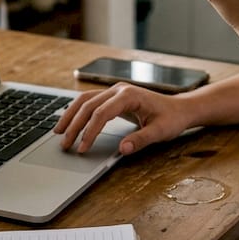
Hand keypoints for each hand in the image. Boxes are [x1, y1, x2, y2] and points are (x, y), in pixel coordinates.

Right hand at [55, 83, 190, 154]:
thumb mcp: (160, 132)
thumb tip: (122, 150)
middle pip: (88, 105)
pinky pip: (90, 101)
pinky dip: (77, 111)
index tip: (82, 148)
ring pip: (84, 100)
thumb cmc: (171, 119)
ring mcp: (114, 91)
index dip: (90, 132)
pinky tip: (69, 122)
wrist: (180, 108)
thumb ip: (141, 140)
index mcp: (129, 96)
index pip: (101, 114)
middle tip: (65, 145)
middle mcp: (118, 90)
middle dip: (74, 126)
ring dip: (70, 116)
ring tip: (58, 132)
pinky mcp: (113, 96)